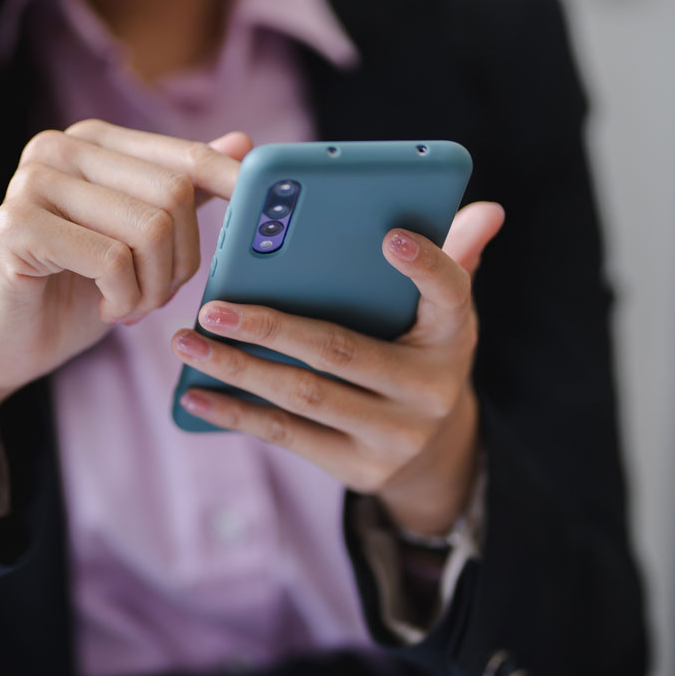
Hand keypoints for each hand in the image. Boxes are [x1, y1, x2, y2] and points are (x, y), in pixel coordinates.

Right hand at [0, 120, 251, 456]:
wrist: (2, 344)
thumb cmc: (74, 291)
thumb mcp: (139, 240)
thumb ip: (182, 190)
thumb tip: (243, 144)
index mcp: (92, 141)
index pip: (185, 156)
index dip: (231, 184)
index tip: (264, 210)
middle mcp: (58, 148)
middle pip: (174, 193)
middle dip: (182, 260)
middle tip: (158, 295)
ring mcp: (32, 182)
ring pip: (150, 228)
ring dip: (154, 287)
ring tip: (131, 306)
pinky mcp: (17, 225)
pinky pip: (112, 260)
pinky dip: (124, 299)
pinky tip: (108, 311)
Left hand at [171, 202, 505, 535]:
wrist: (434, 450)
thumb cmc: (421, 352)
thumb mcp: (442, 311)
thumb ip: (452, 256)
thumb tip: (487, 208)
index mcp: (452, 334)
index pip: (450, 293)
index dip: (424, 265)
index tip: (389, 235)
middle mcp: (430, 389)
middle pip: (341, 350)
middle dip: (270, 326)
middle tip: (213, 304)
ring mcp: (395, 435)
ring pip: (304, 395)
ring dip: (237, 368)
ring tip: (186, 341)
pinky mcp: (358, 468)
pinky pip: (288, 436)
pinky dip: (236, 414)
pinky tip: (195, 392)